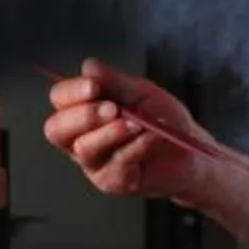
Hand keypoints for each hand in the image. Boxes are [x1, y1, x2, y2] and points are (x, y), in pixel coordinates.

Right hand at [41, 59, 230, 200]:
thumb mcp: (141, 93)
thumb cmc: (163, 121)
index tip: (94, 86)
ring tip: (137, 123)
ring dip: (111, 132)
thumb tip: (89, 66)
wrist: (191, 152)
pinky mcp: (112, 182)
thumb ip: (114, 82)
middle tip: (111, 108)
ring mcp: (94, 163)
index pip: (60, 99)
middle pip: (57, 130)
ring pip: (85, 149)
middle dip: (83, 116)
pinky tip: (151, 137)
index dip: (71, 92)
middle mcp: (81, 138)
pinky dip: (136, 147)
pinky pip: (116, 164)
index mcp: (83, 111)